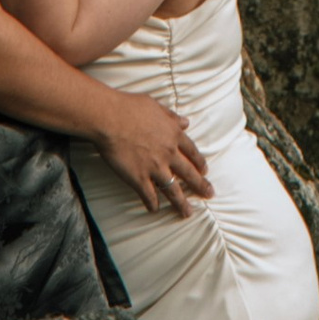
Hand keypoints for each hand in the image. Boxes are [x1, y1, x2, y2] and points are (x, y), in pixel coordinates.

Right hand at [98, 90, 212, 219]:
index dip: (199, 162)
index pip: (192, 152)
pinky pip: (149, 195)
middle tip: (209, 194)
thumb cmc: (129, 107)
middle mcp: (168, 153)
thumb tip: (186, 122)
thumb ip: (171, 116)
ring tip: (187, 213)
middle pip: (189, 173)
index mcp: (173, 135)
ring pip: (173, 190)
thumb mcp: (155, 106)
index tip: (205, 171)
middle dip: (200, 185)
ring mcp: (155, 167)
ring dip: (181, 203)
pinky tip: (154, 210)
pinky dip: (152, 204)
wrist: (110, 118)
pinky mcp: (138, 178)